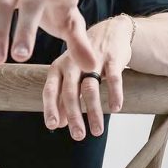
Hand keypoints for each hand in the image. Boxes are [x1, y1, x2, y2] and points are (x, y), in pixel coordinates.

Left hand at [42, 15, 131, 139]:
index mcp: (59, 68)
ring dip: (94, 112)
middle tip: (78, 136)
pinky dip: (114, 94)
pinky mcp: (112, 58)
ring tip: (97, 131)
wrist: (110, 31)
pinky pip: (114, 78)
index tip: (53, 126)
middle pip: (70, 92)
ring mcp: (93, 59)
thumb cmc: (86, 60)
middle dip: (74, 116)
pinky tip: (116, 109)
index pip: (51, 90)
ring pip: (91, 88)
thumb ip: (64, 98)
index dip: (51, 108)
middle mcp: (73, 63)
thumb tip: (59, 124)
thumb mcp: (72, 76)